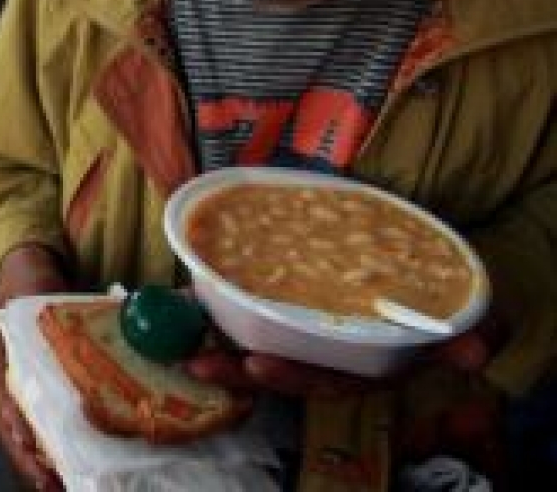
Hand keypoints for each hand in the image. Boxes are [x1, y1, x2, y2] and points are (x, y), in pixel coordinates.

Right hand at [0, 245, 67, 490]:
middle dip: (24, 454)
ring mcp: (5, 379)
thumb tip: (93, 324)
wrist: (28, 262)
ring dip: (33, 457)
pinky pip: (29, 419)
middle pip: (4, 419)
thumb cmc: (30, 274)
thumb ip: (53, 304)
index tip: (28, 441)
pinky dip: (42, 443)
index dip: (12, 417)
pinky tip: (60, 465)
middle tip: (46, 481)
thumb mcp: (37, 285)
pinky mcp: (23, 384)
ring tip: (55, 485)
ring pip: (15, 427)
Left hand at [186, 316, 506, 475]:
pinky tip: (191, 293)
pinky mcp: (292, 304)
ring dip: (221, 342)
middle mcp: (333, 356)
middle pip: (279, 369)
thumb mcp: (469, 319)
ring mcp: (311, 334)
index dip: (293, 376)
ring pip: (261, 344)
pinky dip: (222, 307)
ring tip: (182, 339)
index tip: (260, 366)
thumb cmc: (445, 302)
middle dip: (237, 370)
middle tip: (199, 361)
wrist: (435, 279)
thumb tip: (476, 350)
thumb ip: (475, 333)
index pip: (326, 380)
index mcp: (366, 365)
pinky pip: (255, 312)